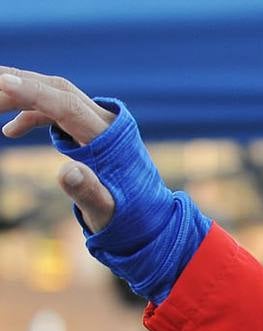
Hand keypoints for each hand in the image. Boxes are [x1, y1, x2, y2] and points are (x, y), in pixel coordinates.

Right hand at [0, 67, 117, 229]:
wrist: (148, 218)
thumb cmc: (126, 217)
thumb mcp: (105, 209)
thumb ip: (87, 191)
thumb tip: (67, 173)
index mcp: (109, 139)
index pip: (67, 105)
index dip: (33, 93)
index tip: (2, 82)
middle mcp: (106, 123)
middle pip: (57, 90)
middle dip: (19, 86)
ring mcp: (99, 123)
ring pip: (55, 96)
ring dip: (21, 97)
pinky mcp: (92, 129)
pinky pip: (57, 110)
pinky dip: (32, 114)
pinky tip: (10, 131)